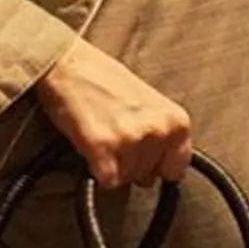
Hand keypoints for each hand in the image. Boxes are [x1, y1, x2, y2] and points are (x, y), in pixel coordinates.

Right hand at [34, 39, 193, 189]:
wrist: (71, 66)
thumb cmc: (108, 81)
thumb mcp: (152, 105)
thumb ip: (162, 134)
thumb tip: (160, 171)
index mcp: (177, 120)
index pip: (177, 168)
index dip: (157, 167)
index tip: (145, 158)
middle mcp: (159, 131)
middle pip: (147, 176)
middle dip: (131, 164)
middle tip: (116, 135)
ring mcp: (131, 140)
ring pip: (125, 180)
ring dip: (112, 166)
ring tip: (104, 134)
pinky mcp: (103, 148)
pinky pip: (106, 180)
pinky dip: (96, 171)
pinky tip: (92, 147)